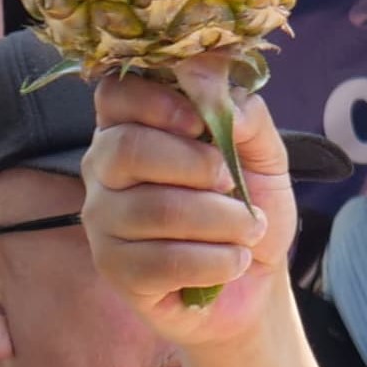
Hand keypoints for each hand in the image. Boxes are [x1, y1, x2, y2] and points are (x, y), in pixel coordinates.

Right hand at [82, 72, 294, 343]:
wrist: (254, 279)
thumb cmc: (250, 205)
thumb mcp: (263, 154)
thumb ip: (246, 115)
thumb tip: (218, 87)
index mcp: (133, 125)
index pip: (115, 95)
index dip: (156, 102)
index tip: (201, 123)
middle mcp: (104, 169)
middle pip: (127, 149)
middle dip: (195, 165)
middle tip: (234, 184)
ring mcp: (102, 221)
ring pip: (152, 209)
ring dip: (220, 221)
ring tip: (250, 230)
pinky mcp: (115, 270)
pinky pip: (160, 262)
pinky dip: (213, 262)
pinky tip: (234, 261)